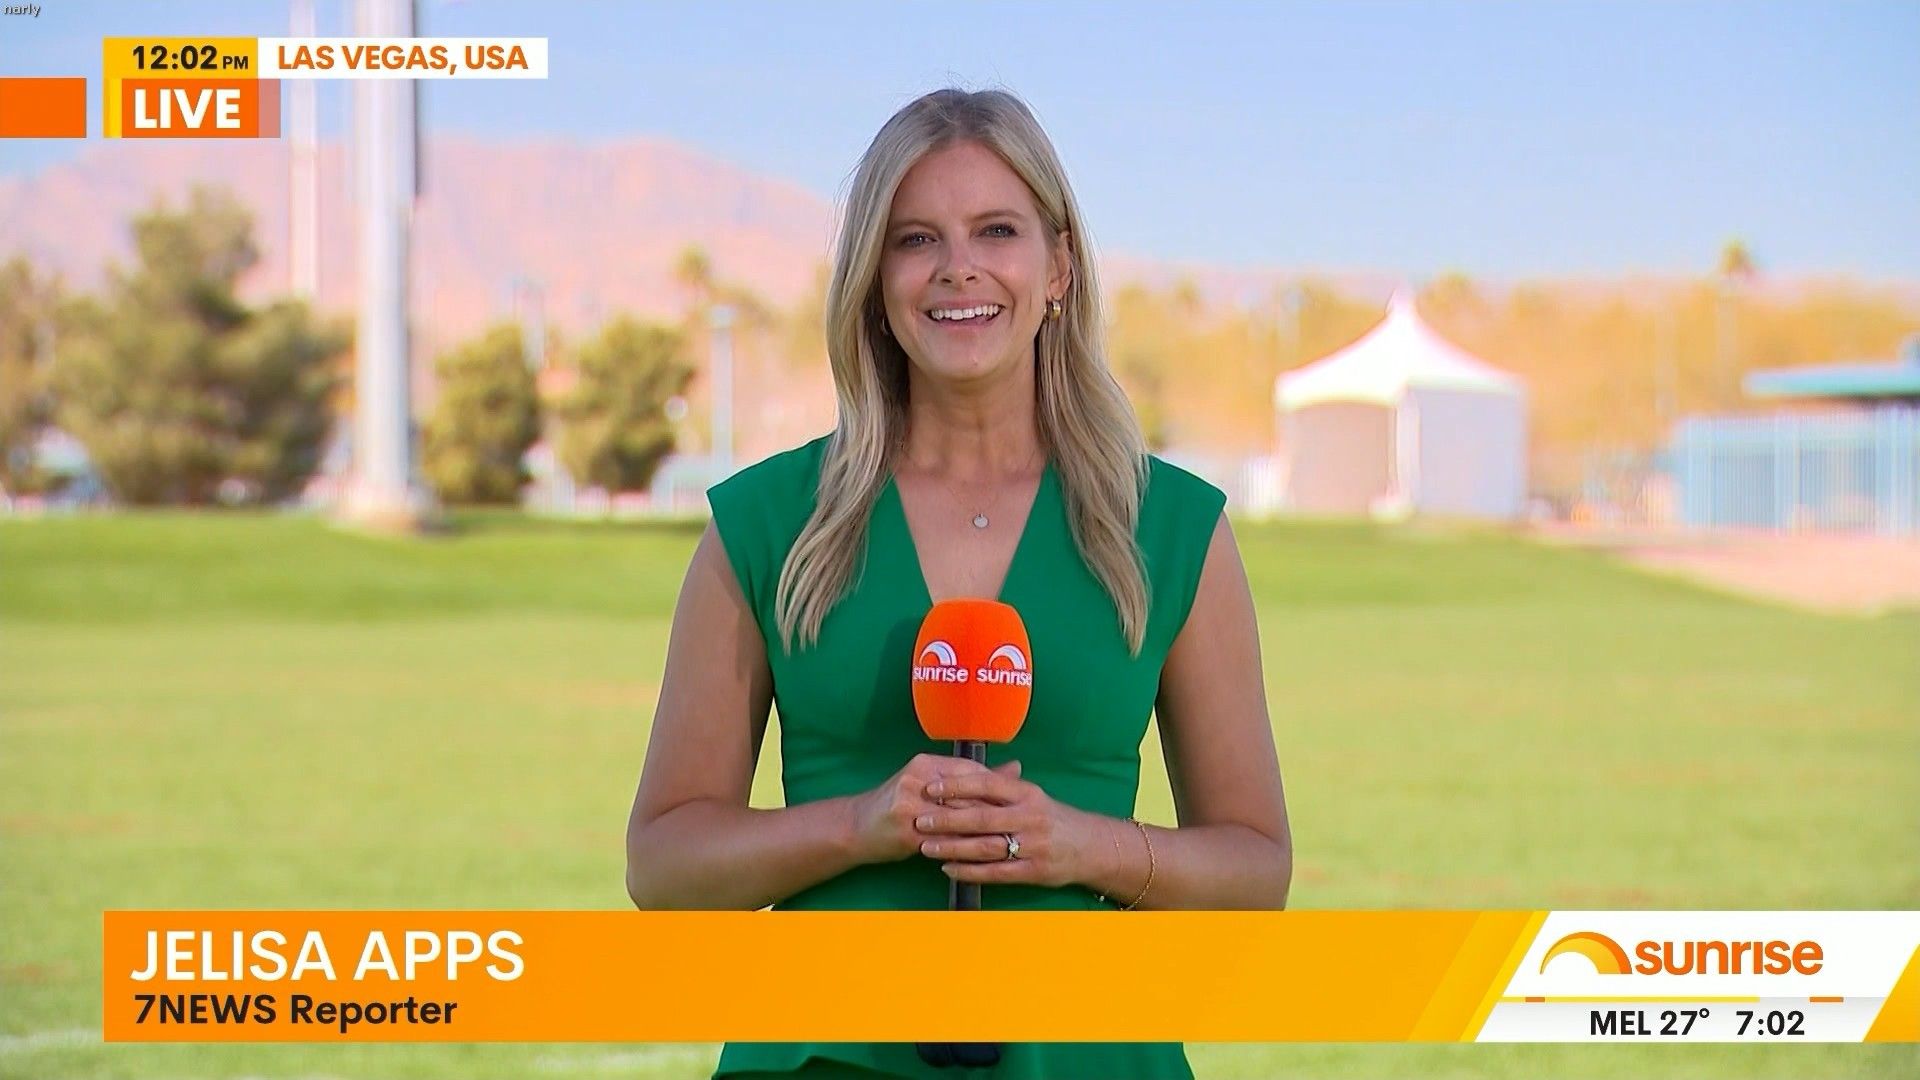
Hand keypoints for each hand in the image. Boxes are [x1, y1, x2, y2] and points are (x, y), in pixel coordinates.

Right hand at [846, 753, 1007, 864]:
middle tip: (1021, 824)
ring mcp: (910, 803)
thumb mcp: (931, 786)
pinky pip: (944, 840)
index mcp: (926, 764)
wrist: (856, 828)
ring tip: (1010, 841)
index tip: (1021, 800)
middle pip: (967, 794)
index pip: (970, 771)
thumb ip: (972, 779)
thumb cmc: (899, 807)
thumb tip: (1016, 768)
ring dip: (985, 832)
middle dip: (996, 811)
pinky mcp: (906, 829)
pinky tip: (983, 857)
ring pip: (958, 818)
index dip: (997, 787)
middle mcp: (917, 779)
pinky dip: (965, 848)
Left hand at [914, 762, 1098, 887]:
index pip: (987, 784)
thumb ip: (1000, 789)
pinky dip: (968, 872)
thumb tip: (958, 776)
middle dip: (947, 819)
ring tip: (926, 846)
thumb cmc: (1051, 818)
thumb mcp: (1031, 797)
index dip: (957, 785)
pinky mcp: (1033, 872)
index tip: (931, 787)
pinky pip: (994, 872)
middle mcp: (1030, 817)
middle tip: (920, 819)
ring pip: (985, 847)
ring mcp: (1032, 846)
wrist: (1089, 847)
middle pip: (982, 817)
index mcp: (1028, 793)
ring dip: (952, 847)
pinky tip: (948, 869)